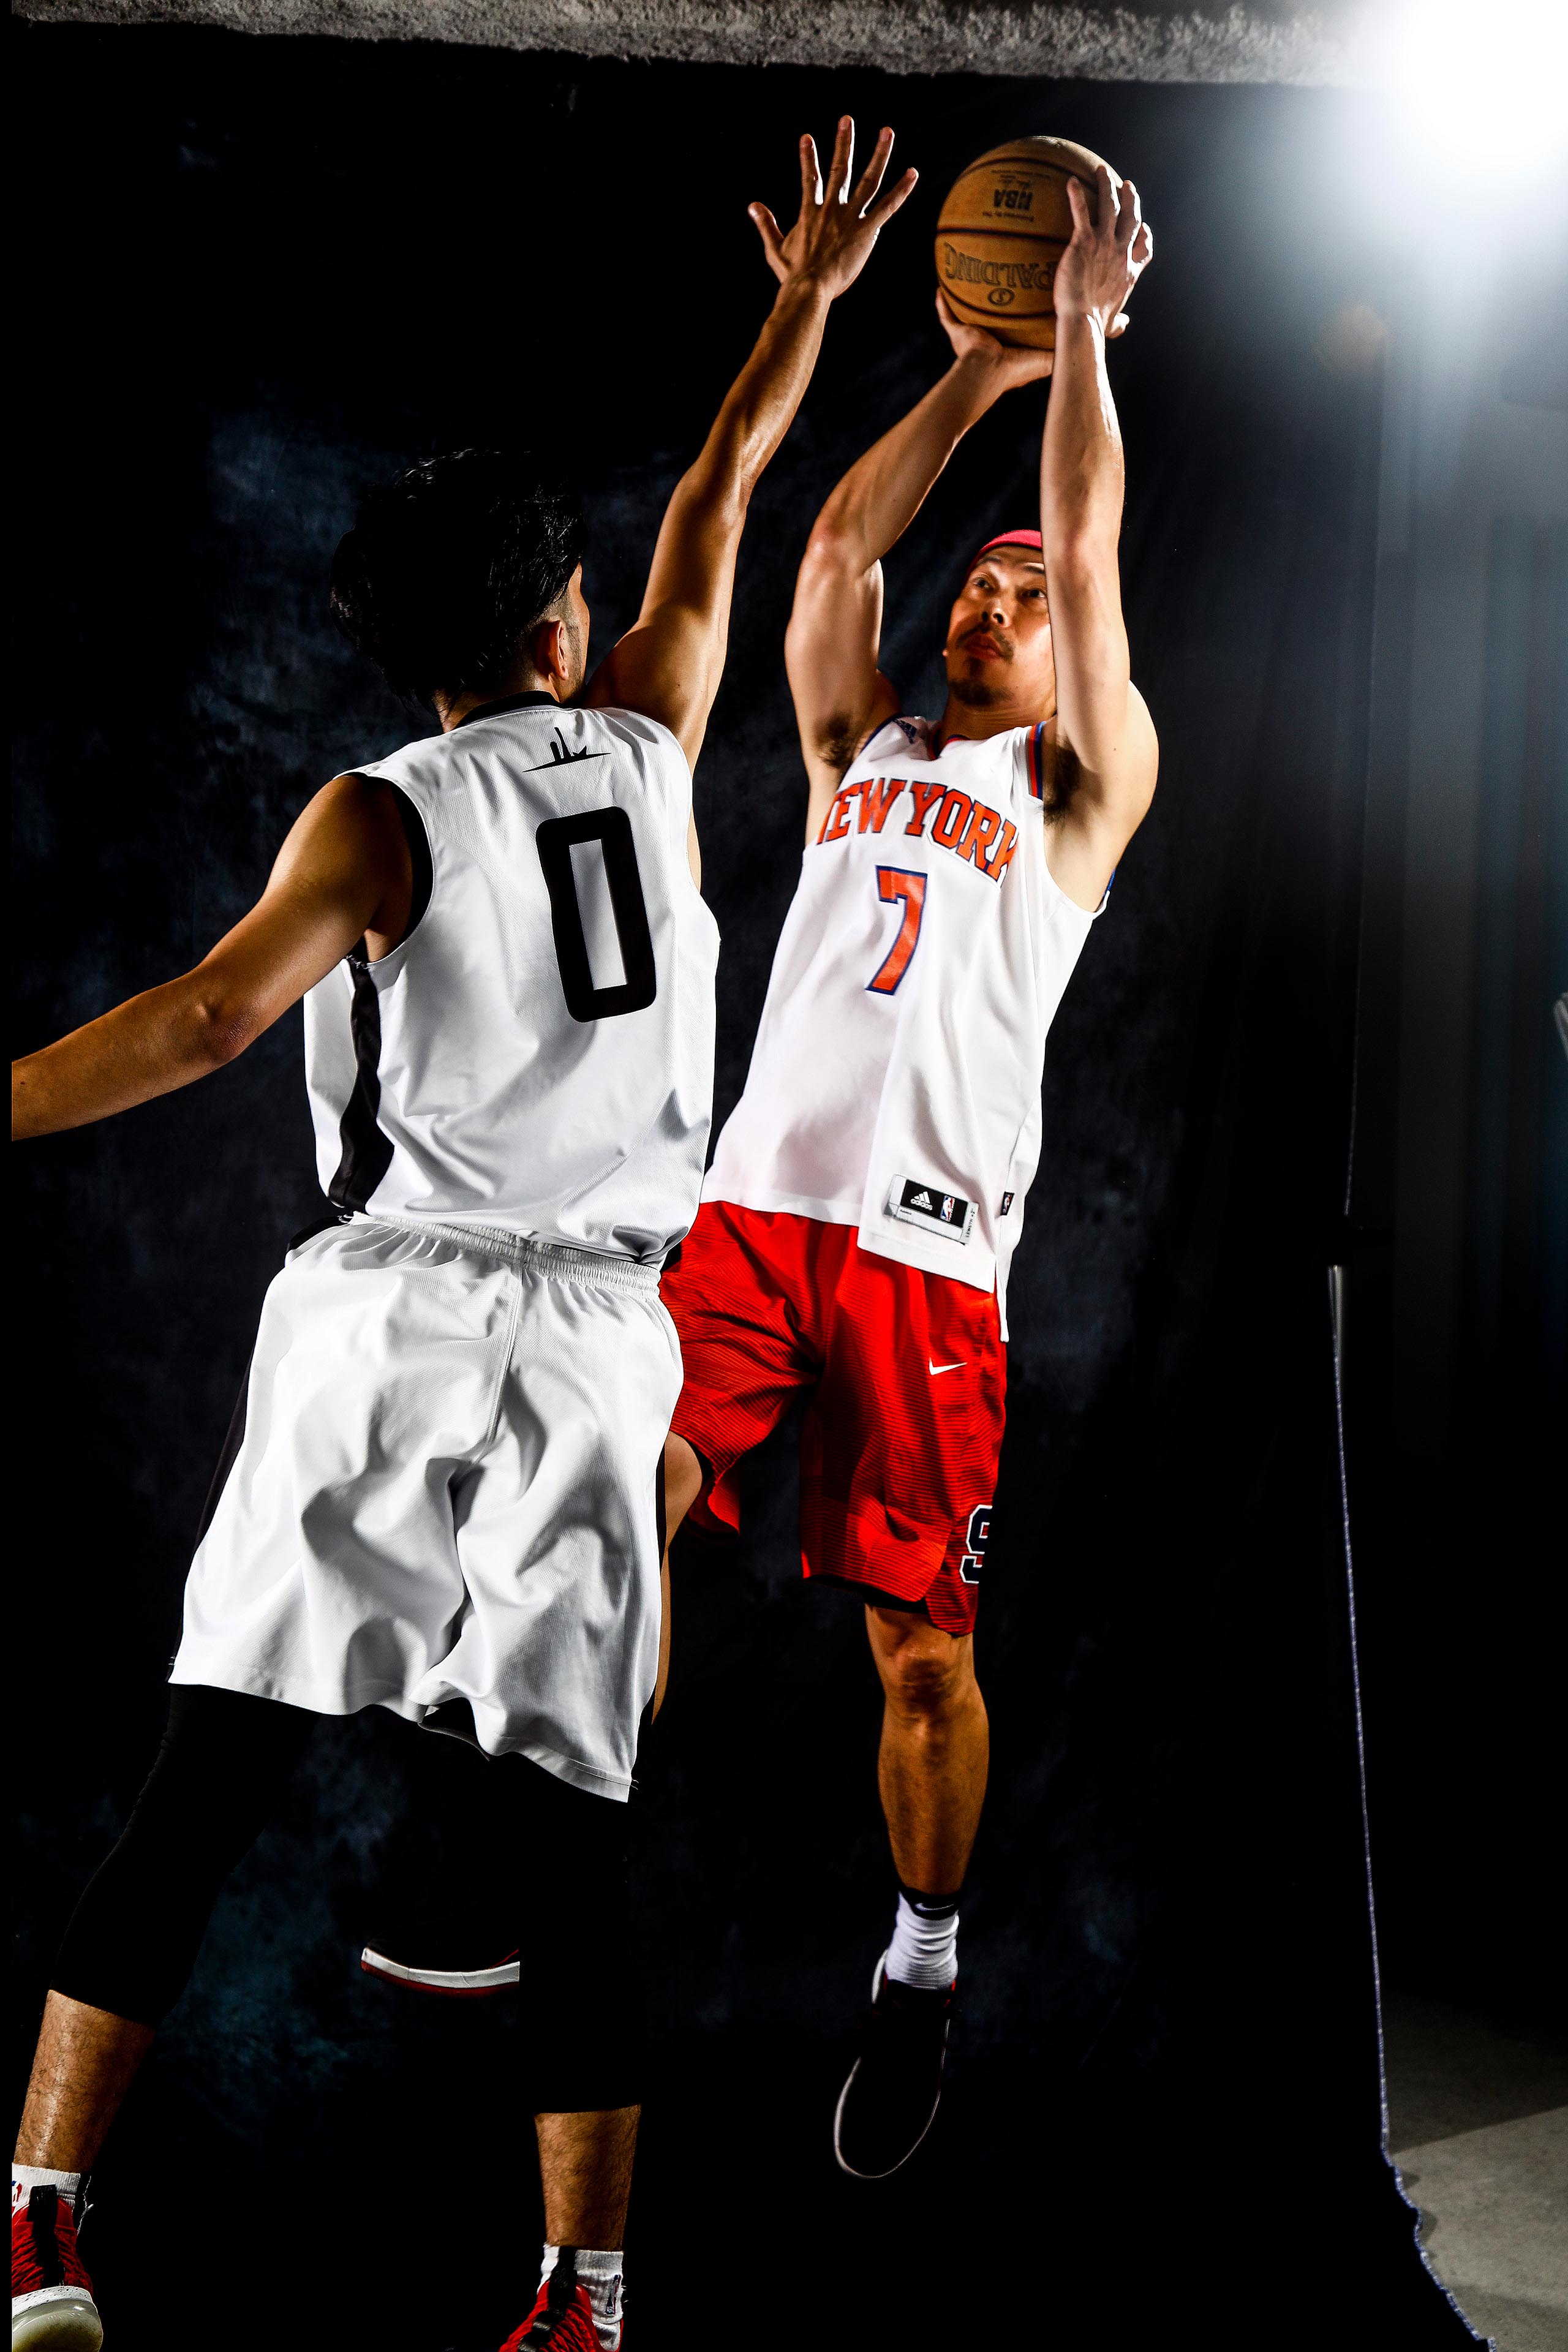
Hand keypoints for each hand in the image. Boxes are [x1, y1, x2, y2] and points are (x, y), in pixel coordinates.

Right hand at [750, 116, 916, 300]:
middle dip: (844, 142)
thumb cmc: (792, 275)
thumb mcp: (774, 248)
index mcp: (811, 212)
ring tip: (887, 131)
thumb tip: (752, 204)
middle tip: (847, 119)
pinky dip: (901, 190)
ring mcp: (851, 218)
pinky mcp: (867, 231)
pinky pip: (887, 206)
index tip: (807, 137)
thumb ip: (765, 224)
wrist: (809, 289)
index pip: (810, 178)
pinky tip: (913, 173)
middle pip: (841, 168)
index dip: (808, 157)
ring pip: (869, 180)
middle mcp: (832, 209)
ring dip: (879, 154)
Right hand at [935, 288, 1053, 384]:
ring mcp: (971, 338)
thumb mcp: (1046, 360)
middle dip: (995, 302)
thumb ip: (1061, 350)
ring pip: (968, 313)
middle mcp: (989, 341)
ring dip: (967, 299)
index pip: (1015, 328)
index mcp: (1007, 347)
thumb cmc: (1015, 369)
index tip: (1030, 296)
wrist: (986, 373)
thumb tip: (1084, 339)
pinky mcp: (957, 333)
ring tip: (971, 277)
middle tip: (1003, 279)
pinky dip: (942, 303)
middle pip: (992, 317)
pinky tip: (941, 287)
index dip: (1022, 315)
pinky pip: (946, 315)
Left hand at [1054, 164, 1152, 339]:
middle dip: (1131, 200)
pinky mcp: (1084, 242)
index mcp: (1129, 272)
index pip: (1144, 249)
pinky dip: (1076, 195)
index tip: (1143, 227)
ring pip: (1110, 207)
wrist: (1083, 322)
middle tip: (1127, 185)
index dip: (1144, 235)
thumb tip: (1123, 325)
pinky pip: (1081, 211)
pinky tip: (1071, 180)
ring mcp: (1104, 245)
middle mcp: (1121, 254)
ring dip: (1108, 186)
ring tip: (1102, 171)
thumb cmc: (1095, 326)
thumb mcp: (1112, 324)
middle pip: (1131, 219)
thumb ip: (1119, 322)